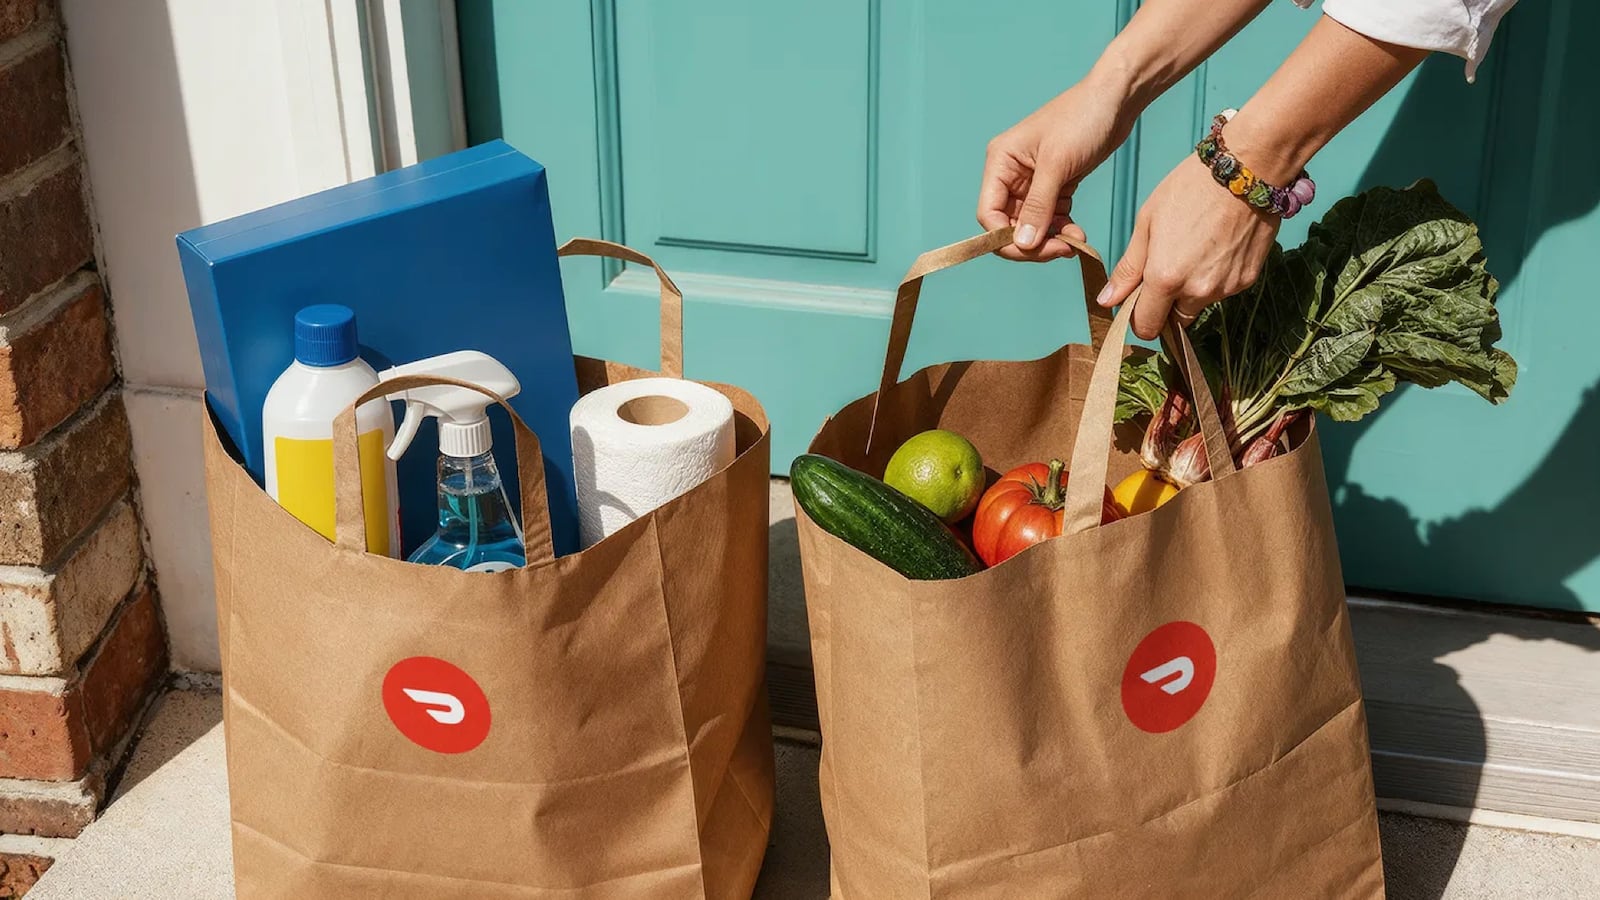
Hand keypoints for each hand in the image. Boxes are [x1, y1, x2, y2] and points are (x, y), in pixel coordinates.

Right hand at [978, 81, 1133, 260]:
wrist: (1117, 98)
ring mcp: (1033, 182)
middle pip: (1007, 225)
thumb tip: (1022, 243)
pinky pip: (1050, 219)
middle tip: (1060, 250)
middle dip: (1032, 243)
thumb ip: (1038, 206)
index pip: (988, 214)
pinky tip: (1077, 235)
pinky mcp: (1055, 186)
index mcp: (1000, 162)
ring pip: (1030, 226)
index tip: (1033, 250)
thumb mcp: (1058, 163)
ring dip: (1050, 240)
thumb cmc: (1083, 117)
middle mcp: (1011, 174)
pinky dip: (1062, 230)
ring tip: (1074, 243)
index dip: (1005, 238)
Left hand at [1099, 155, 1280, 338]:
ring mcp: (1226, 288)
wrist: (1247, 169)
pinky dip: (1215, 278)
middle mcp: (1198, 291)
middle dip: (1166, 304)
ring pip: (1199, 305)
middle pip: (1174, 320)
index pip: (1146, 327)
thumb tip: (1107, 301)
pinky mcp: (1248, 280)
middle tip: (1168, 269)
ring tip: (1195, 249)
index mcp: (1166, 278)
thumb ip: (1128, 268)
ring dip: (1192, 290)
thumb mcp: (1147, 223)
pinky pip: (1223, 291)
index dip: (1138, 318)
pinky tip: (1217, 247)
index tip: (1139, 299)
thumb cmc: (1190, 189)